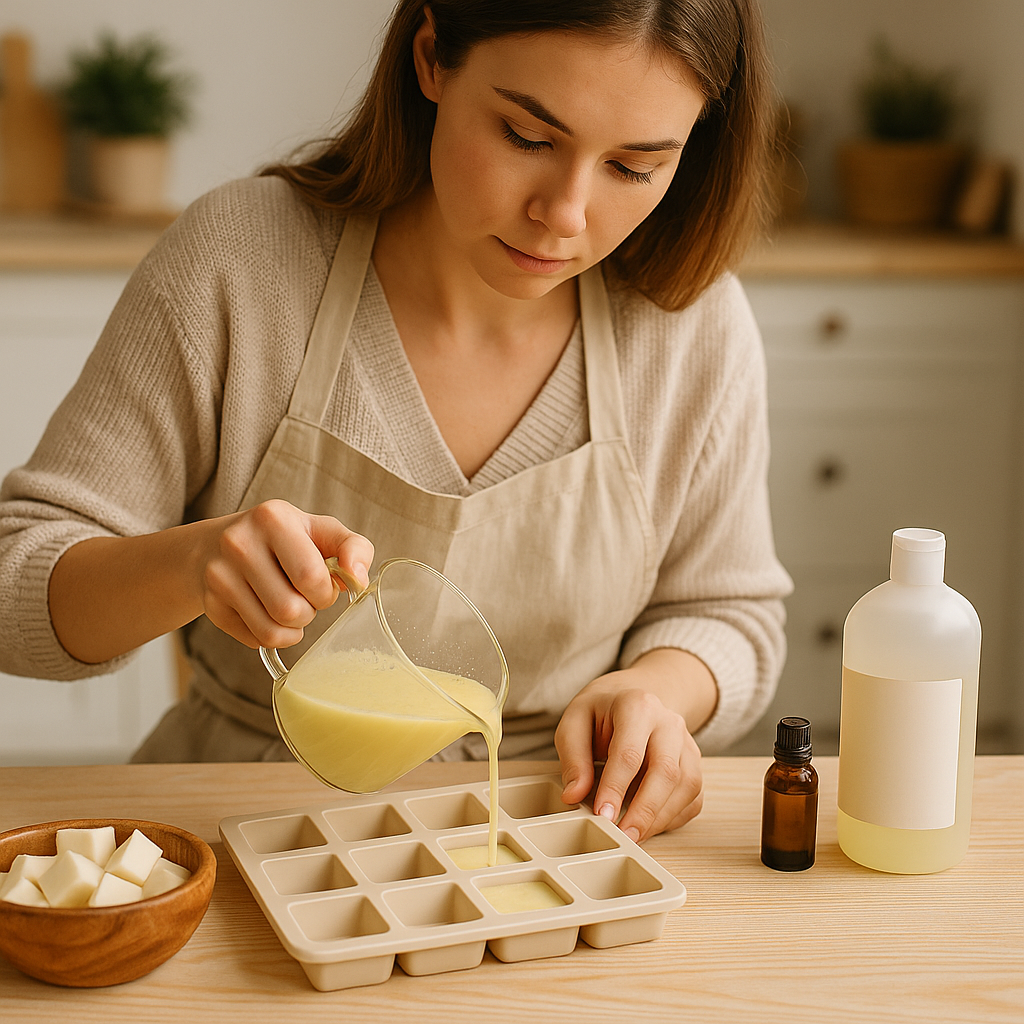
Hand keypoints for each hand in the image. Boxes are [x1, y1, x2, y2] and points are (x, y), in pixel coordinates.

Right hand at [195, 499, 373, 649]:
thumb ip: (354, 548)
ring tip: (290, 606)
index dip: (326, 592)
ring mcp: (218, 575)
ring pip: (272, 631)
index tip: (323, 585)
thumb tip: (358, 579)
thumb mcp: (321, 530)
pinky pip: (254, 640)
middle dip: (310, 612)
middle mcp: (239, 543)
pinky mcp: (210, 604)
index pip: (311, 577)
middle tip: (305, 597)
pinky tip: (267, 613)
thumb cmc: (283, 539)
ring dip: (292, 629)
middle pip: (291, 610)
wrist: (215, 544)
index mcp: (272, 518)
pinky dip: (272, 635)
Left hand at [554, 649, 713, 841]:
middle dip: (645, 811)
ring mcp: (686, 743)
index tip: (603, 815)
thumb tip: (573, 795)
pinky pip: (693, 797)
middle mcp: (669, 723)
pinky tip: (650, 825)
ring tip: (633, 835)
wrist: (634, 695)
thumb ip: (573, 758)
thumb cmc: (601, 711)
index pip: (629, 753)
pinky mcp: (694, 763)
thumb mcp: (575, 722)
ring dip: (661, 818)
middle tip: (624, 837)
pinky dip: (674, 817)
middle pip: (666, 771)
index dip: (615, 788)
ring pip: (687, 786)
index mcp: (637, 706)